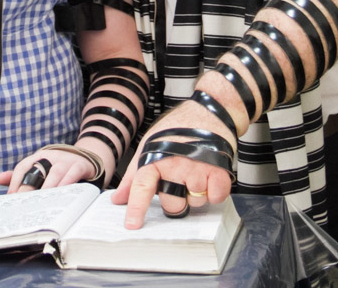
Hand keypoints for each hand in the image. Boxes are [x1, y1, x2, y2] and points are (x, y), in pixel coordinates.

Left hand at [0, 145, 102, 193]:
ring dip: (48, 186)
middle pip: (38, 169)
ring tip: (41, 200)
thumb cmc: (58, 167)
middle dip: (29, 185)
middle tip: (23, 201)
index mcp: (39, 157)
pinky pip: (73, 173)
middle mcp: (52, 156)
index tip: (11, 197)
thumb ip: (22, 174)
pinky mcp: (80, 165)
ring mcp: (66, 160)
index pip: (24, 166)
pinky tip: (61, 193)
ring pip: (55, 172)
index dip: (16, 181)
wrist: (85, 159)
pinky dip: (67, 182)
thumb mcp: (41, 168)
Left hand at [111, 100, 234, 228]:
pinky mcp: (218, 169)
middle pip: (172, 204)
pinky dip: (216, 192)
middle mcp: (175, 165)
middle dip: (176, 200)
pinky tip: (211, 177)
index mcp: (155, 159)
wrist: (208, 112)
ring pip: (195, 202)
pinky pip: (216, 196)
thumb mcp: (149, 145)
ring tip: (196, 173)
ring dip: (197, 194)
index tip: (132, 225)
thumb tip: (118, 198)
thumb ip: (134, 176)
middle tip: (179, 183)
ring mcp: (197, 168)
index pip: (141, 187)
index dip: (136, 208)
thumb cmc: (177, 129)